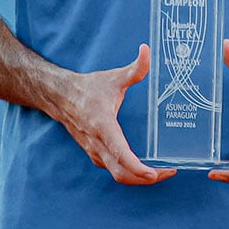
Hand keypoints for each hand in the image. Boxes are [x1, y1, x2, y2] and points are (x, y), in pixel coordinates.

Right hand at [51, 44, 172, 185]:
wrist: (59, 97)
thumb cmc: (88, 88)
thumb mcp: (113, 77)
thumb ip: (135, 68)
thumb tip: (148, 50)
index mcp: (102, 126)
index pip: (120, 153)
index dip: (138, 167)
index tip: (155, 173)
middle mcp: (97, 144)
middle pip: (121, 173)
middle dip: (146, 178)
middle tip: (170, 172)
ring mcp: (94, 151)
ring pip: (117, 175)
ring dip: (139, 179)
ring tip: (163, 171)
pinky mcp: (95, 154)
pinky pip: (113, 170)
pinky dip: (130, 174)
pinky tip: (147, 168)